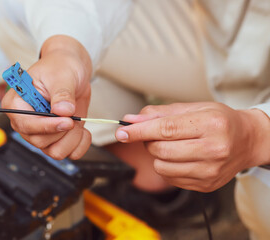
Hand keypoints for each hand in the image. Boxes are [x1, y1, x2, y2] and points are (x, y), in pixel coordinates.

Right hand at [2, 35, 91, 159]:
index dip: (47, 126)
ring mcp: (42, 132)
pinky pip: (68, 153)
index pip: (26, 125)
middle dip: (63, 131)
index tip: (67, 120)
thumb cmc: (60, 67)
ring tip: (77, 119)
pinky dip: (80, 145)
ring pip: (55, 151)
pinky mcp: (56, 138)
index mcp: (17, 104)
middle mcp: (27, 122)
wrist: (72, 70)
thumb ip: (62, 93)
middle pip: (40, 142)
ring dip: (72, 138)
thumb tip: (63, 110)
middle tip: (73, 114)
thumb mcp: (61, 75)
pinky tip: (83, 130)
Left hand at [115, 102, 269, 191]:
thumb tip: (132, 119)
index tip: (121, 132)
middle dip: (148, 142)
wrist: (247, 141)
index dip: (139, 131)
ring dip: (156, 156)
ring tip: (169, 145)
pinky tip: (179, 157)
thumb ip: (160, 113)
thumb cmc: (219, 121)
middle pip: (160, 150)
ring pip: (162, 167)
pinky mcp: (206, 185)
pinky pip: (170, 179)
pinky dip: (166, 167)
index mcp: (211, 124)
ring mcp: (210, 171)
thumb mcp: (193, 108)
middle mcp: (214, 149)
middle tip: (154, 134)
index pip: (165, 129)